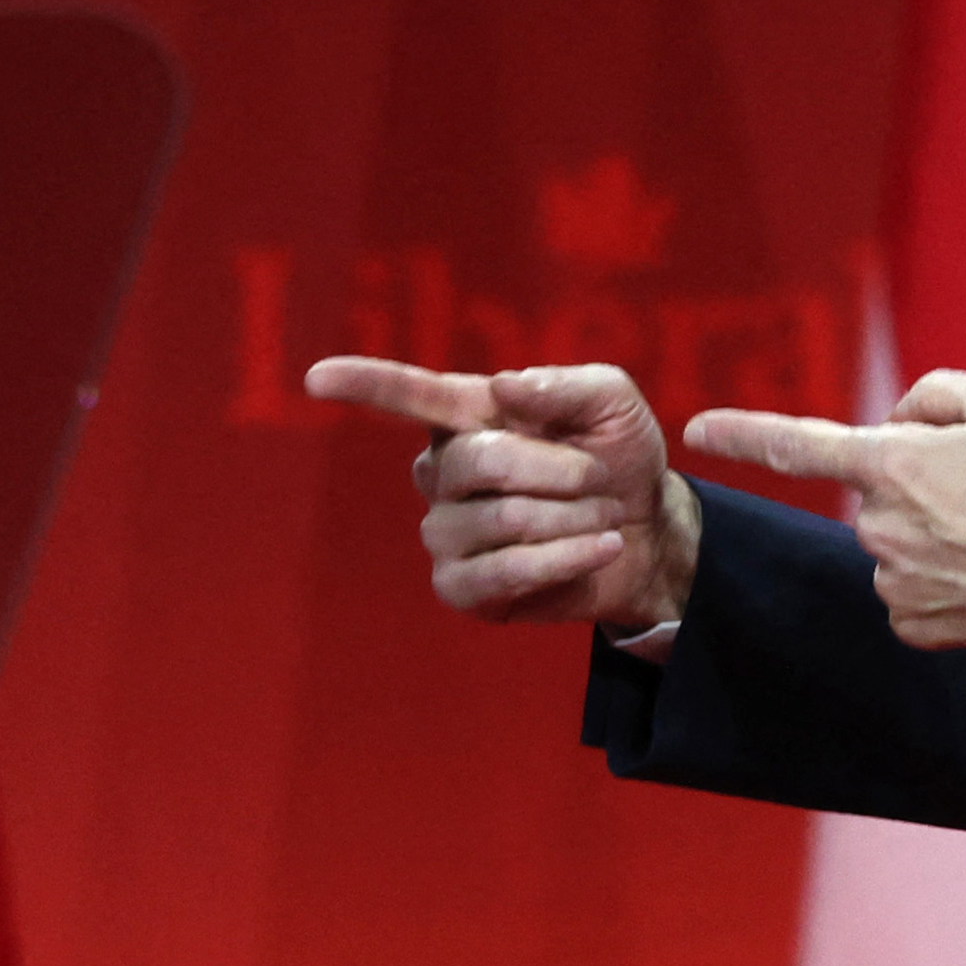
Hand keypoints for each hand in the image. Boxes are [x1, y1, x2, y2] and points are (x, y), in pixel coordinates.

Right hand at [304, 356, 703, 628]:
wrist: (648, 530)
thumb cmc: (618, 455)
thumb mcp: (612, 404)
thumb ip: (566, 386)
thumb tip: (502, 386)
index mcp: (468, 417)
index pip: (411, 397)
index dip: (366, 385)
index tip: (317, 377)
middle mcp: (442, 472)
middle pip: (478, 460)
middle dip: (560, 469)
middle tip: (597, 477)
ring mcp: (444, 532)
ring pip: (499, 519)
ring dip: (570, 516)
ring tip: (599, 514)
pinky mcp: (461, 587)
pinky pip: (503, 572)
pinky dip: (565, 557)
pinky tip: (599, 548)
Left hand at [689, 370, 965, 660]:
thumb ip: (936, 393)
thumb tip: (898, 424)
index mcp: (895, 464)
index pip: (798, 443)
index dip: (743, 432)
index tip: (698, 428)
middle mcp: (879, 526)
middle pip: (877, 488)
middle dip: (917, 479)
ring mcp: (891, 582)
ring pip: (894, 538)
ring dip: (932, 528)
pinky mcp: (910, 624)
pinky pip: (909, 586)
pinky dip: (942, 574)